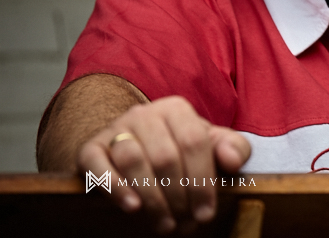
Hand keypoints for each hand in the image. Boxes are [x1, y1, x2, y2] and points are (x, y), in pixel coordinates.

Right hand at [76, 96, 250, 233]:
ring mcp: (116, 129)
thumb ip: (233, 147)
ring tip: (165, 224)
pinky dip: (114, 187)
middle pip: (165, 156)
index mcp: (177, 109)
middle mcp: (145, 113)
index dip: (202, 181)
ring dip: (151, 198)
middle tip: (185, 224)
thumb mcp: (211, 144)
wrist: (133, 142)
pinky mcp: (90, 147)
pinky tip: (132, 208)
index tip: (206, 213)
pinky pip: (97, 165)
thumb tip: (232, 160)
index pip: (194, 142)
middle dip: (178, 196)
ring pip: (132, 160)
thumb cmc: (179, 147)